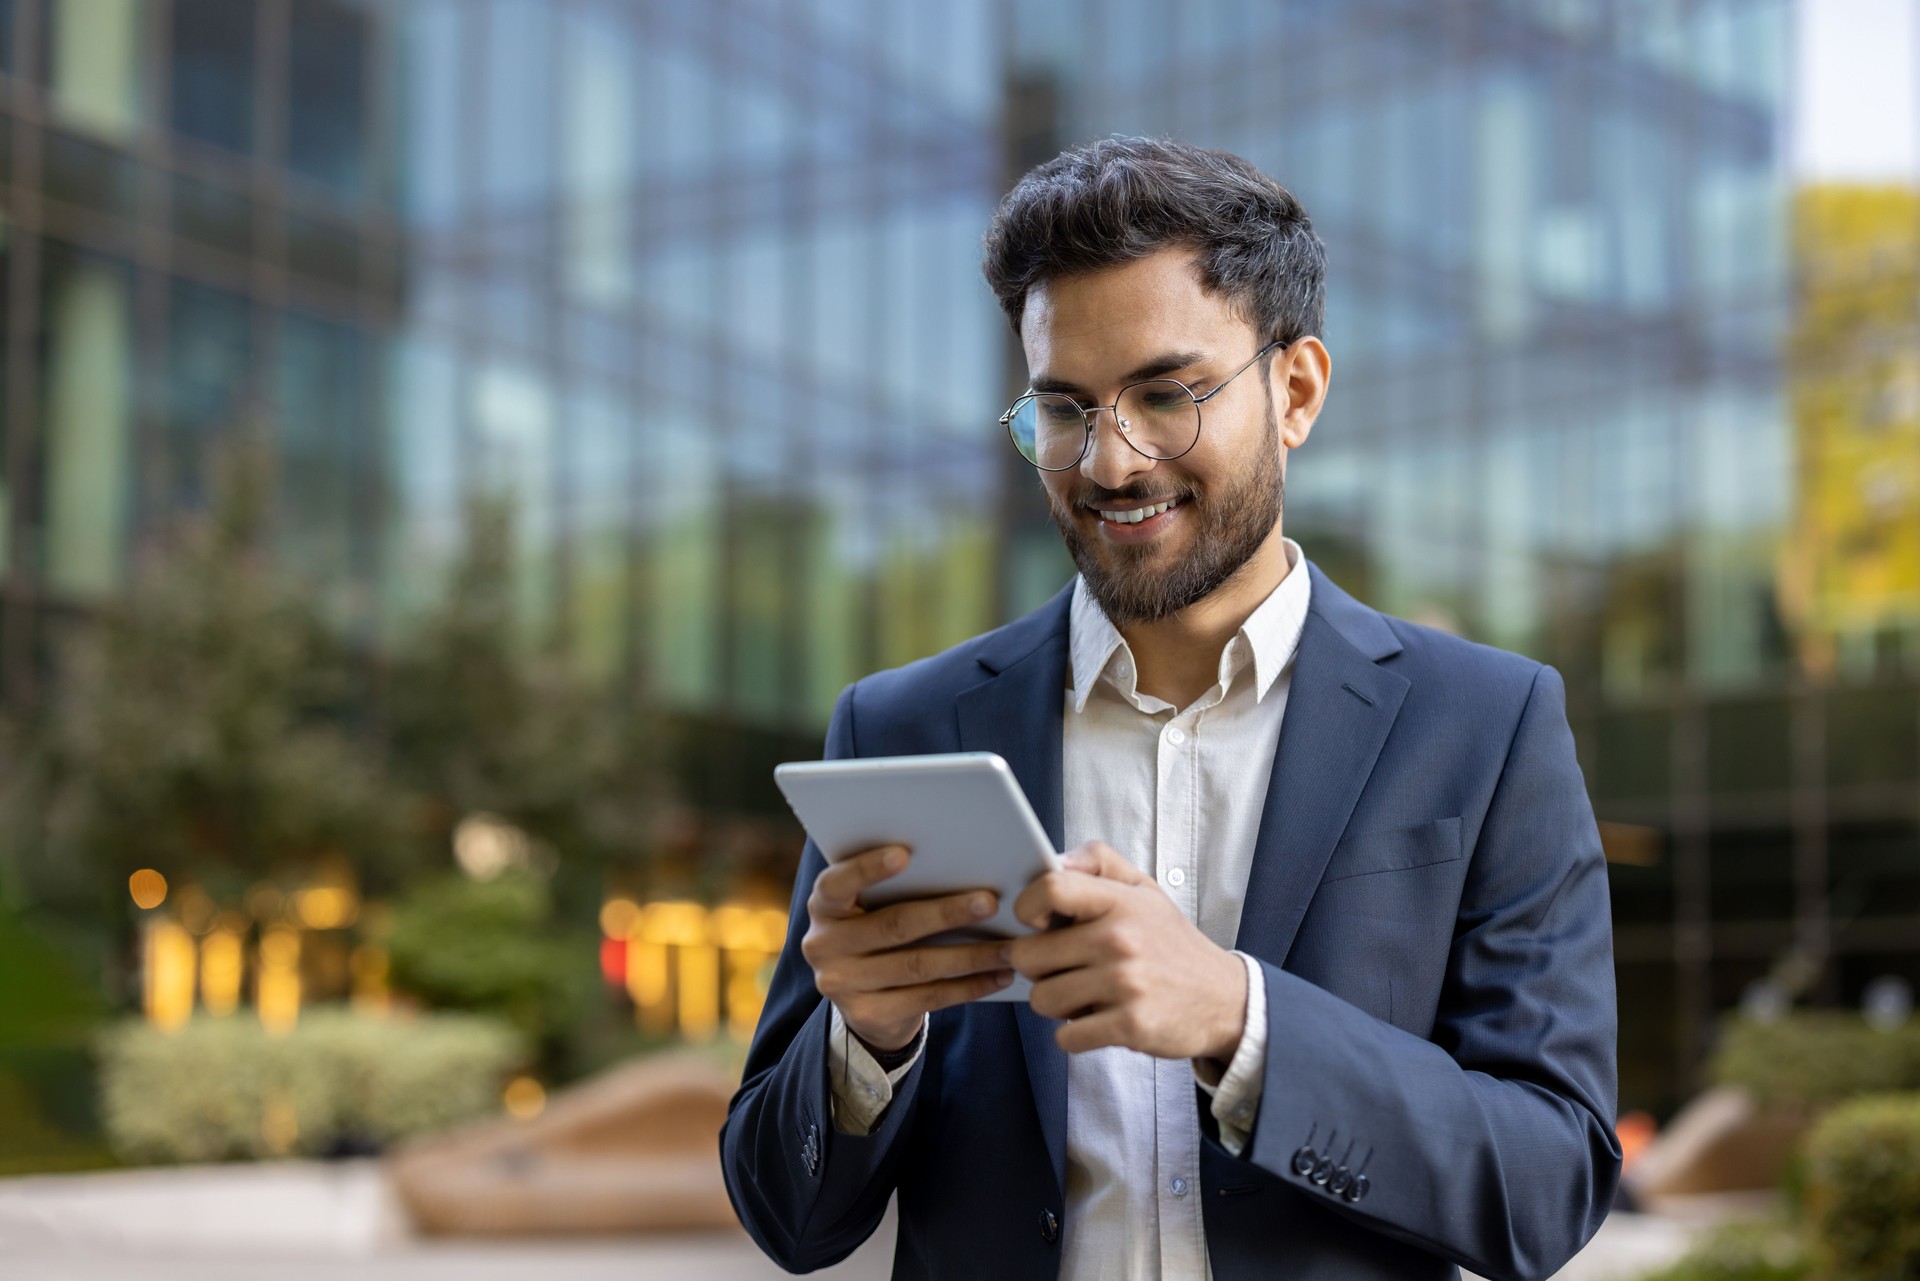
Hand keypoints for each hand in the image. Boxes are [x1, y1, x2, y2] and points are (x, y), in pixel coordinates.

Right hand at [802, 844, 1016, 1051]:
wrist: (861, 998)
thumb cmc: (878, 929)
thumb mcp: (872, 906)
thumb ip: (896, 887)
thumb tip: (962, 864)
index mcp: (823, 906)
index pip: (837, 883)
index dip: (868, 868)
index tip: (905, 853)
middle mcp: (823, 945)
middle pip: (893, 926)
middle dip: (946, 913)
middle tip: (989, 902)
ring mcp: (841, 984)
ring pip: (916, 966)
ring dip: (970, 956)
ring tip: (1008, 947)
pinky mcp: (867, 1014)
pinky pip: (926, 998)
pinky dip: (967, 986)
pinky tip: (997, 976)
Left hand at [1009, 842, 1246, 1060]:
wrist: (1225, 999)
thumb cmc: (1173, 944)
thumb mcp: (1145, 890)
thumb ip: (1099, 863)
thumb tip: (1056, 860)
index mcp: (1121, 902)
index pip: (1051, 889)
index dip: (1027, 907)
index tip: (1034, 923)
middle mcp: (1120, 939)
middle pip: (1030, 955)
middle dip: (1035, 966)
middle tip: (1058, 968)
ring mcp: (1125, 984)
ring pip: (1042, 999)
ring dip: (1054, 1003)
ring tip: (1081, 995)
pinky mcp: (1130, 1026)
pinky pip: (1066, 1037)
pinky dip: (1073, 1035)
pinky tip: (1095, 1021)